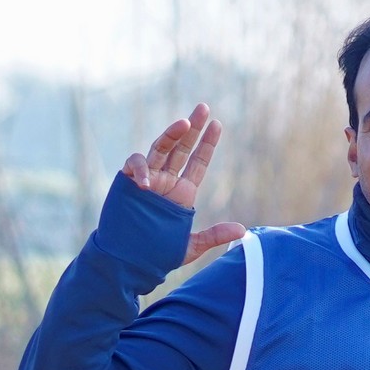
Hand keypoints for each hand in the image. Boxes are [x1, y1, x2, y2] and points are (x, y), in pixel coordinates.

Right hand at [124, 103, 246, 262]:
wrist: (127, 261)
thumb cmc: (156, 254)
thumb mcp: (190, 246)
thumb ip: (214, 235)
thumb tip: (242, 230)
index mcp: (182, 192)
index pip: (198, 161)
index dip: (207, 143)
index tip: (217, 125)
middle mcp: (166, 181)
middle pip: (181, 147)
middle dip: (192, 127)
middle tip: (204, 108)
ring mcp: (147, 180)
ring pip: (159, 149)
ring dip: (171, 134)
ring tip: (183, 123)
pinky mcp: (127, 183)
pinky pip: (135, 164)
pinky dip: (140, 167)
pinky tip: (147, 181)